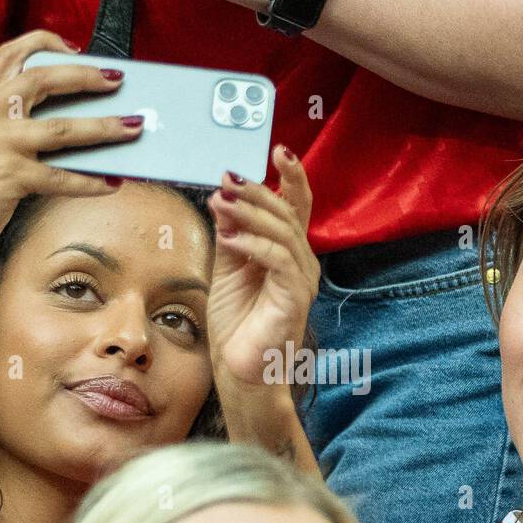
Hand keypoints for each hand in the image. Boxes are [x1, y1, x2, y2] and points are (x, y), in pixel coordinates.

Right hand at [0, 30, 139, 267]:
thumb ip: (8, 116)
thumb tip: (70, 113)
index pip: (11, 54)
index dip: (46, 43)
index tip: (76, 49)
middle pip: (44, 81)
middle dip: (87, 77)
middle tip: (118, 81)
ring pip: (63, 129)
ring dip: (104, 128)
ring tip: (133, 128)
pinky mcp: (9, 178)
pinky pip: (61, 178)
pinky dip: (90, 182)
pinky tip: (112, 183)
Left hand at [206, 145, 318, 389]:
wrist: (240, 372)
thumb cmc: (237, 327)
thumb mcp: (227, 270)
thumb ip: (230, 235)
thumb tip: (222, 197)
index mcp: (287, 253)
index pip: (296, 206)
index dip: (291, 177)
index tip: (278, 149)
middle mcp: (301, 263)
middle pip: (287, 214)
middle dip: (256, 192)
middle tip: (227, 179)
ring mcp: (302, 280)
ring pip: (283, 233)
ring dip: (250, 214)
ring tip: (221, 202)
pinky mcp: (296, 298)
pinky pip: (279, 260)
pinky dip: (254, 244)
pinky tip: (231, 237)